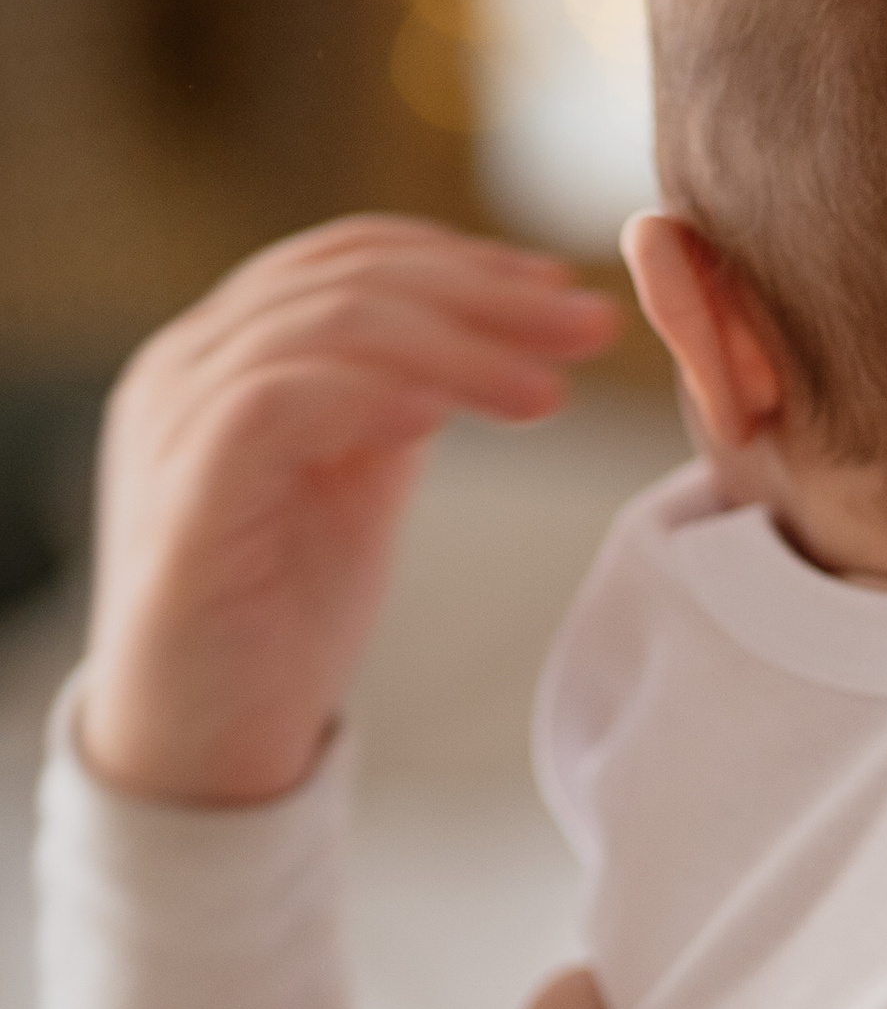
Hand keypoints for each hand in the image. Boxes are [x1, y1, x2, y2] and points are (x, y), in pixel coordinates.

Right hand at [81, 218, 616, 807]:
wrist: (201, 749)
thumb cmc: (280, 622)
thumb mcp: (356, 486)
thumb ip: (395, 404)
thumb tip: (485, 341)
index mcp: (229, 356)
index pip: (346, 259)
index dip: (462, 261)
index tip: (561, 288)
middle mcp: (188, 371)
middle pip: (344, 280)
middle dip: (482, 295)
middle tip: (588, 326)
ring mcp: (176, 428)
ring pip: (319, 327)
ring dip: (454, 348)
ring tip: (550, 391)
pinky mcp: (185, 501)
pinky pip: (269, 407)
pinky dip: (365, 394)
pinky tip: (443, 416)